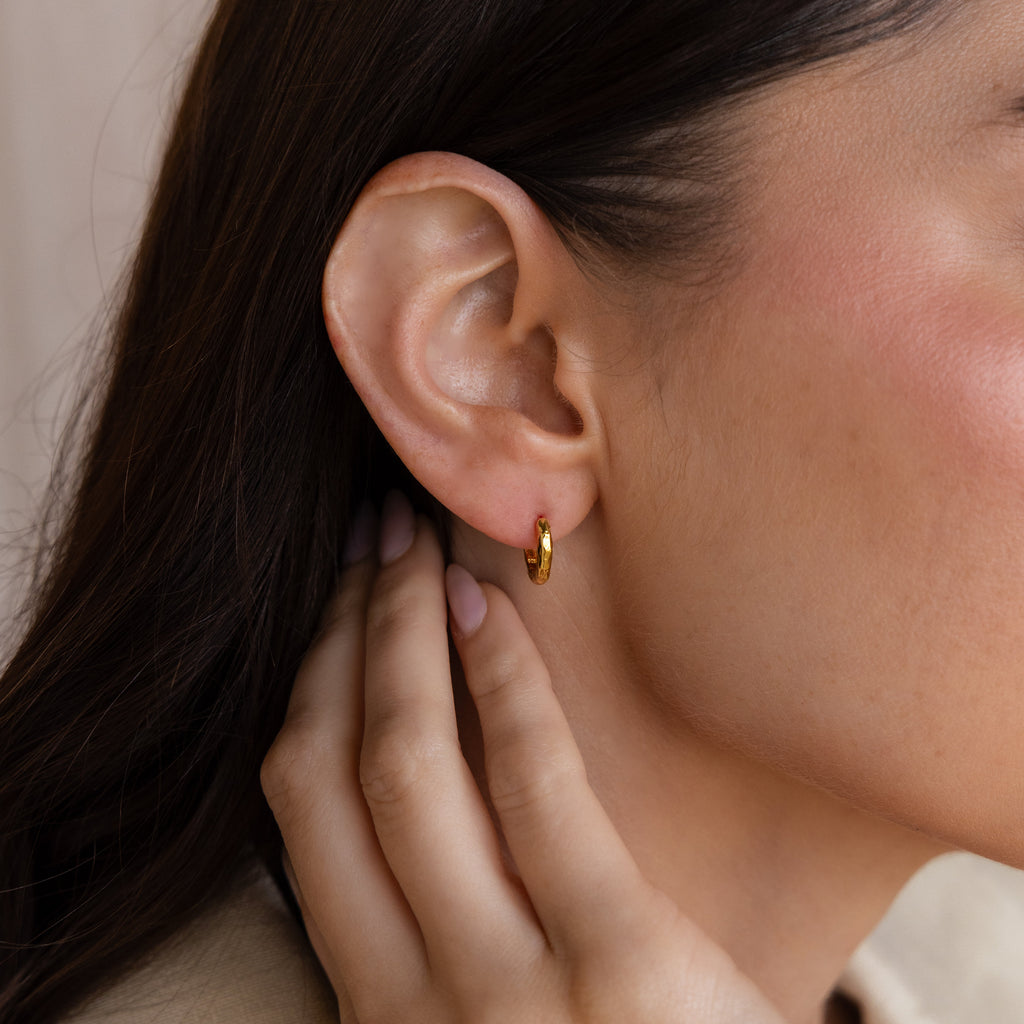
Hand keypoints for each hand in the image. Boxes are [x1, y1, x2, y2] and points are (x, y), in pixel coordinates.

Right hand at [261, 494, 784, 1022]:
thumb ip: (437, 923)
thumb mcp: (485, 1014)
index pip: (298, 812)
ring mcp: (506, 990)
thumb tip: (410, 747)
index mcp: (374, 1005)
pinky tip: (488, 607)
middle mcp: (408, 1001)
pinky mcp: (618, 961)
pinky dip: (500, 683)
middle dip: (338, 634)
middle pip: (332, 772)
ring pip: (405, 768)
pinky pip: (534, 786)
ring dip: (399, 632)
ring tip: (415, 543)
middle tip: (367, 537)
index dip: (306, 685)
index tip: (332, 602)